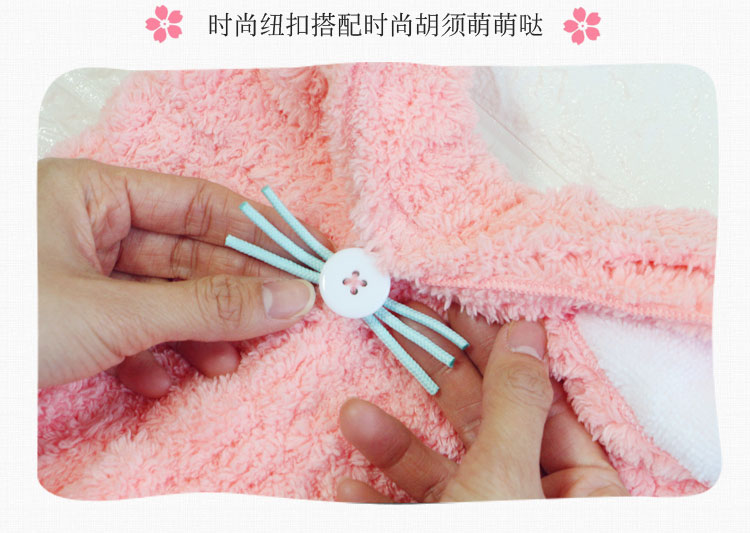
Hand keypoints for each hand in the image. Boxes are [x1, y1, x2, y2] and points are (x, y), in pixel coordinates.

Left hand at [38, 158, 324, 396]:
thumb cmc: (7, 324)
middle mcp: (87, 226)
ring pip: (162, 297)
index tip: (310, 255)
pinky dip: (150, 356)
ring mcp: (76, 274)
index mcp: (90, 193)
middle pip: (187, 255)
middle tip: (291, 315)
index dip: (260, 231)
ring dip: (198, 333)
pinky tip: (162, 382)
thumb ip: (207, 307)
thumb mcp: (113, 314)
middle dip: (235, 292)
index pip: (198, 204)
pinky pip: (127, 329)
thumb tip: (292, 299)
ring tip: (230, 361)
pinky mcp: (69, 320)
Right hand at [335, 304, 628, 501]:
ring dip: (391, 446)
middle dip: (437, 386)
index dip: (504, 354)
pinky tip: (344, 485)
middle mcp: (532, 502)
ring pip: (438, 470)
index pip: (544, 404)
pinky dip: (376, 495)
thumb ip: (515, 404)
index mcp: (579, 493)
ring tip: (351, 415)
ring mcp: (483, 518)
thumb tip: (529, 331)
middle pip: (483, 427)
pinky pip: (409, 507)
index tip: (465, 309)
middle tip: (405, 330)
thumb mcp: (505, 479)